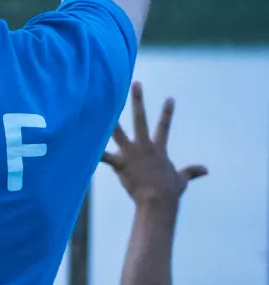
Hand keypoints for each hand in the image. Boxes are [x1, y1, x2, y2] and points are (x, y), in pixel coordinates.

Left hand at [102, 82, 205, 205]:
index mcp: (158, 149)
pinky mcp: (120, 164)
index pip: (164, 126)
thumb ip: (192, 172)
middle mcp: (144, 146)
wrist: (158, 201)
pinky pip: (103, 156)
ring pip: (117, 131)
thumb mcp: (182, 180)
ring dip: (109, 119)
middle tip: (136, 83)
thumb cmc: (169, 193)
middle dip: (138, 100)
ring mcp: (131, 153)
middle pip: (140, 118)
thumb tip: (206, 170)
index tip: (169, 98)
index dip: (167, 112)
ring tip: (99, 104)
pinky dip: (92, 152)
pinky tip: (79, 144)